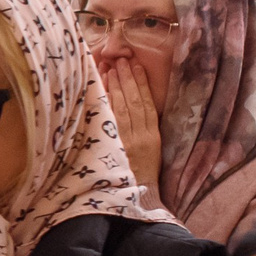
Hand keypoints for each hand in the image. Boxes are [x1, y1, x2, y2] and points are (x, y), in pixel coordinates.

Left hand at [104, 60, 162, 187]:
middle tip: (121, 59)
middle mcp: (141, 136)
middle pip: (134, 101)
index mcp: (153, 136)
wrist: (137, 196)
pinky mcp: (114, 146)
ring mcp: (126, 140)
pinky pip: (111, 119)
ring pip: (123, 107)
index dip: (142, 83)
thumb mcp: (150, 151)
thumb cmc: (142, 174)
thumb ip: (144, 129)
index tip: (136, 66)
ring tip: (111, 66)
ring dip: (117, 85)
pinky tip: (103, 87)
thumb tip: (132, 104)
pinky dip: (107, 101)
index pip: (147, 104)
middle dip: (127, 78)